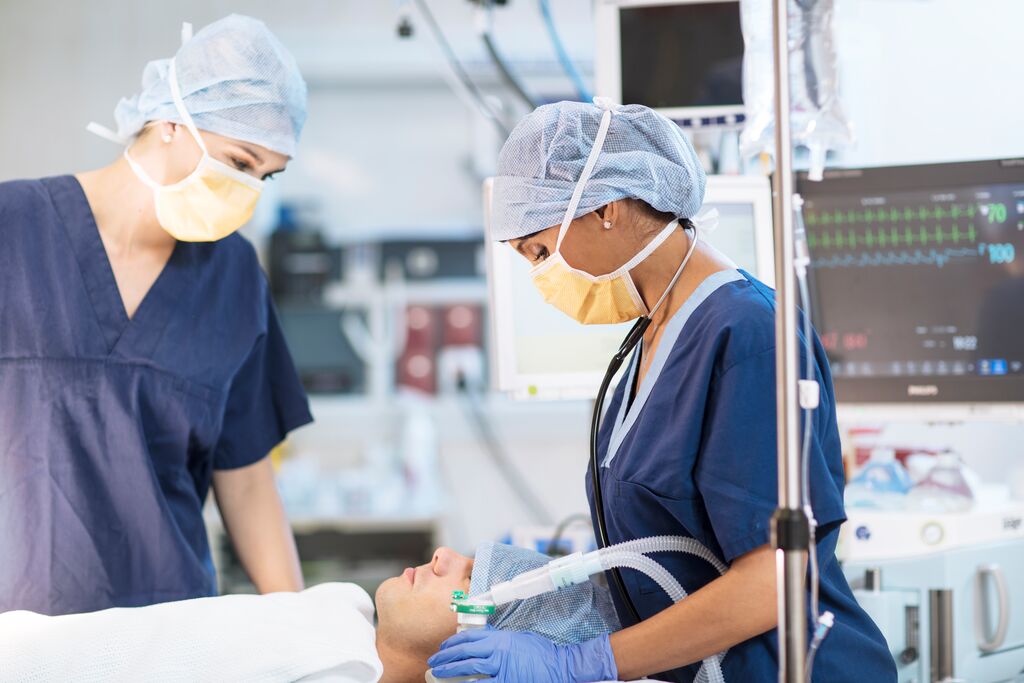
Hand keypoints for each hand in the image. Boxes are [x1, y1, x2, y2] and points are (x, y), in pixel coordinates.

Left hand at [427, 627, 616, 682]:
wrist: (558, 666)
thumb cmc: (540, 653)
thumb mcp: (517, 638)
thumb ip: (499, 638)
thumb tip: (485, 636)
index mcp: (499, 638)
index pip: (469, 638)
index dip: (453, 642)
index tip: (444, 647)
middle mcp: (497, 651)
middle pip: (464, 652)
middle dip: (446, 657)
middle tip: (434, 661)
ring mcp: (501, 668)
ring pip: (469, 669)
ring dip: (450, 670)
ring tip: (438, 673)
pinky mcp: (506, 682)